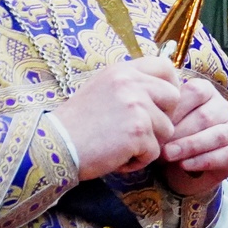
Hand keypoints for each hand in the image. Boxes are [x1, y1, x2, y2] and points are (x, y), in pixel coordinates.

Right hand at [51, 57, 182, 179]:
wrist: (54, 145)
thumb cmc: (76, 123)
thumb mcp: (102, 89)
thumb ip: (130, 86)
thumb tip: (162, 89)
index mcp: (122, 71)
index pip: (164, 66)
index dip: (171, 84)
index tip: (164, 102)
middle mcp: (131, 83)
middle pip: (174, 97)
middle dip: (164, 117)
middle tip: (142, 130)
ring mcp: (136, 106)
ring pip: (167, 128)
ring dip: (149, 143)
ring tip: (121, 146)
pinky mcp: (138, 131)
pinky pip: (154, 151)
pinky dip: (138, 161)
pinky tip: (116, 157)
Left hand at [159, 76, 227, 195]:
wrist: (178, 168)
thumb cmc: (169, 136)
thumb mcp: (163, 120)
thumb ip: (161, 110)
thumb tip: (152, 113)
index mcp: (206, 91)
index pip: (195, 91)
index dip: (176, 107)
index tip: (156, 122)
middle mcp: (223, 108)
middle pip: (205, 116)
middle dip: (180, 131)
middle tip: (159, 143)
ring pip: (217, 135)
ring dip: (190, 146)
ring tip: (169, 154)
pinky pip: (224, 155)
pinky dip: (202, 161)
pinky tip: (184, 165)